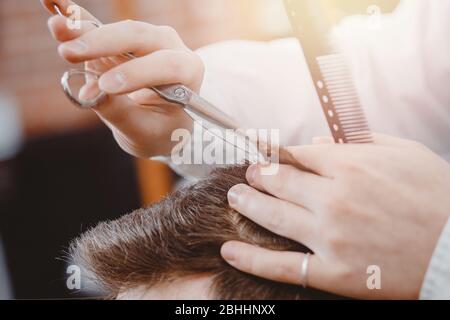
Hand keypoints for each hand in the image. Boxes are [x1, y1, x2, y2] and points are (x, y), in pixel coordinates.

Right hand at [42, 0, 203, 157]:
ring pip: (116, 30)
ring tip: (56, 28)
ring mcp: (146, 41)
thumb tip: (91, 93)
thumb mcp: (146, 132)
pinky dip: (76, 17)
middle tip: (70, 53)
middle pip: (139, 37)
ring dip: (84, 29)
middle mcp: (170, 48)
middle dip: (104, 43)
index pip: (168, 66)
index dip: (137, 73)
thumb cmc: (161, 130)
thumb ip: (122, 115)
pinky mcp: (121, 41)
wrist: (162, 123)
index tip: (107, 86)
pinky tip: (54, 4)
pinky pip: (98, 26)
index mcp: (188, 72)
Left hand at [221, 134, 449, 298]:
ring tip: (234, 198)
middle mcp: (334, 198)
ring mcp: (331, 236)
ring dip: (247, 204)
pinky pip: (283, 265)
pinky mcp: (335, 272)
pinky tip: (230, 250)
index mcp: (350, 165)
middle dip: (258, 175)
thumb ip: (360, 141)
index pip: (296, 154)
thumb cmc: (437, 197)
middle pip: (278, 181)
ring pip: (273, 216)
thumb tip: (319, 139)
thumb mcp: (405, 154)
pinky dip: (252, 258)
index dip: (274, 151)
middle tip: (247, 175)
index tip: (259, 150)